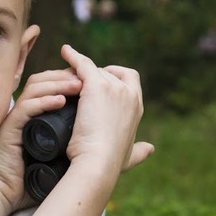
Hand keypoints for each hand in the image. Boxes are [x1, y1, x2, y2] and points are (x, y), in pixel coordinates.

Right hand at [0, 67, 83, 210]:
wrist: (4, 194)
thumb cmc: (29, 179)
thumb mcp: (56, 156)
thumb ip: (71, 144)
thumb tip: (98, 138)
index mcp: (35, 115)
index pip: (50, 86)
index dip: (68, 80)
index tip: (91, 83)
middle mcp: (24, 112)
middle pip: (43, 80)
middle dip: (65, 76)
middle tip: (87, 78)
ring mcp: (16, 118)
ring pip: (35, 88)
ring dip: (58, 84)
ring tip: (78, 86)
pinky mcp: (10, 128)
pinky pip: (27, 107)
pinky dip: (44, 101)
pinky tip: (61, 101)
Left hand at [60, 44, 153, 178]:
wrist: (98, 162)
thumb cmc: (110, 163)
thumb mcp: (129, 156)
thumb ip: (140, 151)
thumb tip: (150, 149)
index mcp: (136, 106)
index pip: (130, 79)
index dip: (115, 77)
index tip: (103, 83)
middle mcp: (128, 92)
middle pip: (109, 73)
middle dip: (93, 77)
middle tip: (76, 84)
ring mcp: (113, 86)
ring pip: (94, 70)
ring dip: (80, 71)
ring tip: (64, 74)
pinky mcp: (95, 84)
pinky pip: (83, 64)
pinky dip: (73, 56)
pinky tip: (64, 52)